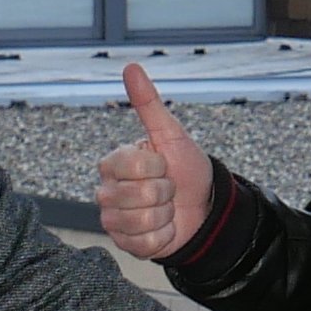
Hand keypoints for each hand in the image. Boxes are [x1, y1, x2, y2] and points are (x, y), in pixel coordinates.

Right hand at [94, 64, 217, 260]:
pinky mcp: (125, 244)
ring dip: (165, 214)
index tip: (163, 164)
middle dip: (164, 191)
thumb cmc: (185, 167)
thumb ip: (148, 103)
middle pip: (138, 195)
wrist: (204, 206)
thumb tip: (131, 67)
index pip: (133, 165)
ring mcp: (113, 219)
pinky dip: (164, 235)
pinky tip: (165, 227)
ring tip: (166, 207)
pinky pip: (145, 241)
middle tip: (167, 188)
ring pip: (141, 219)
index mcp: (113, 163)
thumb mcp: (171, 134)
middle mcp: (106, 191)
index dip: (157, 166)